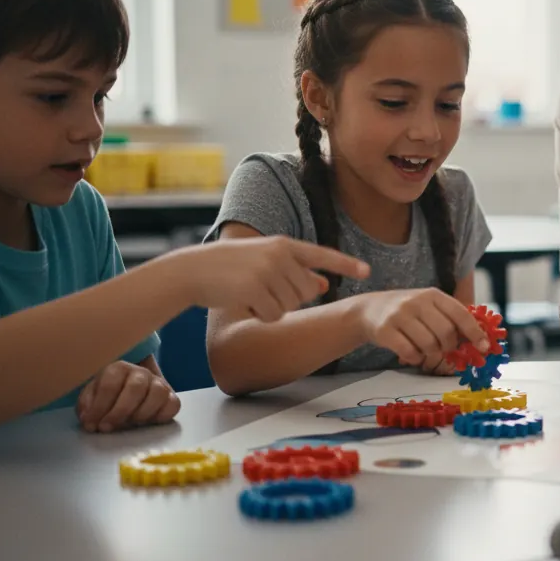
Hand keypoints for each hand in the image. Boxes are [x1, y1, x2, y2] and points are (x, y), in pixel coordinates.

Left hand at [76, 361, 179, 432]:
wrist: (129, 389)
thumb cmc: (109, 395)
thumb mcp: (91, 397)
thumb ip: (87, 406)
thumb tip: (88, 419)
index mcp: (118, 369)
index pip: (109, 385)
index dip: (99, 407)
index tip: (91, 425)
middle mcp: (141, 373)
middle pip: (135, 388)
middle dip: (119, 412)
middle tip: (108, 427)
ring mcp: (159, 384)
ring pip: (158, 394)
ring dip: (142, 414)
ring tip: (130, 424)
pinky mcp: (172, 397)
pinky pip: (173, 405)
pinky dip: (162, 416)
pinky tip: (148, 423)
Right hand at [176, 237, 369, 321]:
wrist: (192, 270)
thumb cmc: (229, 267)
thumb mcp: (264, 261)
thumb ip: (294, 271)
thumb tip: (323, 285)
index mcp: (283, 245)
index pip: (322, 254)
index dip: (346, 264)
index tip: (367, 271)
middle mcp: (279, 255)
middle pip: (308, 291)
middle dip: (292, 299)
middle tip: (265, 291)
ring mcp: (267, 271)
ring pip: (292, 305)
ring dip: (274, 308)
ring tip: (251, 293)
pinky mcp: (254, 288)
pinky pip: (275, 315)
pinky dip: (263, 316)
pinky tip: (246, 303)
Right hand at [357, 289, 489, 367]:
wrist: (368, 310)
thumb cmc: (407, 312)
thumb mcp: (429, 306)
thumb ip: (451, 319)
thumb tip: (479, 340)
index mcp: (433, 294)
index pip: (460, 313)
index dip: (475, 332)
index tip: (485, 347)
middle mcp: (417, 302)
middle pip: (446, 333)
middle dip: (450, 347)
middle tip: (445, 350)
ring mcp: (399, 315)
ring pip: (429, 345)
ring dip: (431, 354)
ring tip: (425, 350)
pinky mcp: (385, 330)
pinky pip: (410, 353)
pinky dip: (415, 358)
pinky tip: (412, 354)